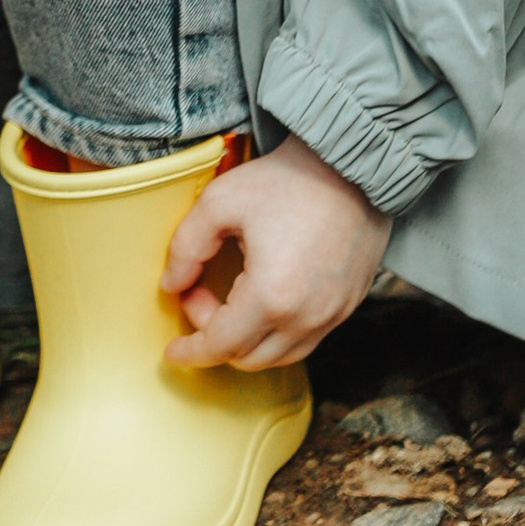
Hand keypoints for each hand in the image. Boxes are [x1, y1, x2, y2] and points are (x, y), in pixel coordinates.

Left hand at [160, 133, 388, 370]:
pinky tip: (261, 302)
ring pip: (280, 355)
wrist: (352, 166)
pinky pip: (307, 339)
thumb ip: (186, 249)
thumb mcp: (219, 203)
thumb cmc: (287, 180)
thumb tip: (172, 285)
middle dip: (214, 337)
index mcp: (271, 296)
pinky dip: (277, 333)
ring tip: (229, 298)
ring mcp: (333, 314)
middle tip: (198, 294)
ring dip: (247, 340)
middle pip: (249, 358)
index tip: (172, 350)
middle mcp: (307, 317)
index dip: (191, 351)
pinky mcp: (349, 304)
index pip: (222, 345)